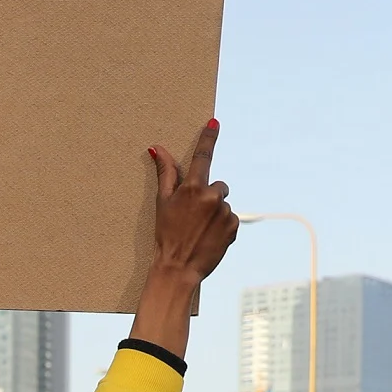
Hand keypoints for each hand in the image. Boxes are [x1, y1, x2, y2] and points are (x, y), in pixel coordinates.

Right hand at [129, 120, 237, 356]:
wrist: (178, 268)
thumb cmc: (165, 235)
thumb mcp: (162, 203)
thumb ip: (165, 174)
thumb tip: (157, 148)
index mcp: (192, 188)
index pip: (203, 156)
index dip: (208, 137)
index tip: (214, 122)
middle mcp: (212, 197)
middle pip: (218, 185)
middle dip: (209, 195)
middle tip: (194, 216)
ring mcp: (225, 212)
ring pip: (224, 204)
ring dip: (215, 213)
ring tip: (200, 231)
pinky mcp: (234, 226)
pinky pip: (230, 219)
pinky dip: (223, 226)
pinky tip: (209, 237)